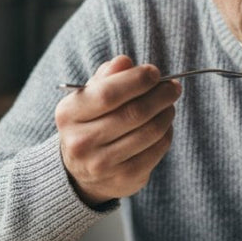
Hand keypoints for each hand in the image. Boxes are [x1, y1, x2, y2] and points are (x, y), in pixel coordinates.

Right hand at [54, 55, 180, 206]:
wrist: (81, 172)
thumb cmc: (91, 123)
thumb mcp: (89, 97)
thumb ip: (106, 77)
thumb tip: (125, 62)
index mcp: (68, 114)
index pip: (108, 94)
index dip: (137, 80)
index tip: (155, 72)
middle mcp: (81, 142)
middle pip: (133, 113)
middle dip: (160, 96)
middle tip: (173, 87)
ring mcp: (102, 164)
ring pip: (149, 132)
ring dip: (166, 114)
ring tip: (169, 105)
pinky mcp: (124, 178)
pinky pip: (156, 150)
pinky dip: (166, 133)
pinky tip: (164, 126)